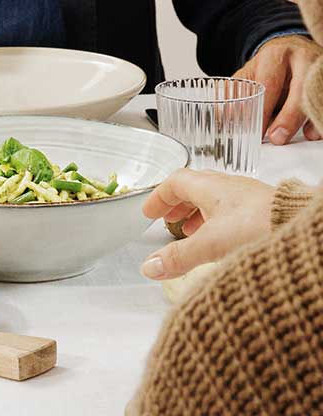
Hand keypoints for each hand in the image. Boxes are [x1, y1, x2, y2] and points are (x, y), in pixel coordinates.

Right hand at [139, 168, 274, 279]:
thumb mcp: (209, 244)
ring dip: (200, 215)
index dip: (159, 197)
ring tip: (195, 235)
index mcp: (209, 186)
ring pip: (216, 200)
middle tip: (169, 221)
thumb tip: (150, 267)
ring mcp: (249, 198)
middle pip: (194, 189)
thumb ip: (179, 257)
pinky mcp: (265, 211)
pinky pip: (235, 212)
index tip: (149, 212)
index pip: (175, 183)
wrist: (300, 227)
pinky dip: (221, 223)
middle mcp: (228, 187)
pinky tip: (225, 241)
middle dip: (178, 206)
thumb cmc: (259, 225)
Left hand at [235, 35, 321, 143]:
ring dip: (307, 121)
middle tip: (276, 138)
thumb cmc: (271, 65)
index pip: (270, 83)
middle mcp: (302, 59)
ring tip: (297, 138)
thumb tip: (223, 116)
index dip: (263, 108)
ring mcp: (320, 70)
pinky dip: (319, 120)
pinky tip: (312, 133)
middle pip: (298, 91)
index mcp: (276, 55)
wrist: (294, 48)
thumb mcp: (252, 71)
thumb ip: (237, 91)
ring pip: (315, 97)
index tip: (257, 128)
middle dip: (288, 118)